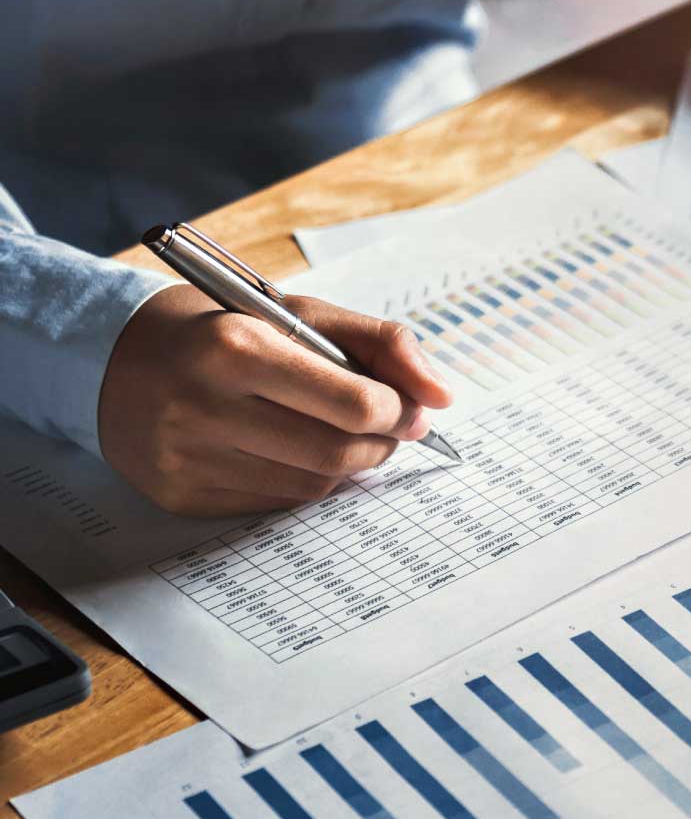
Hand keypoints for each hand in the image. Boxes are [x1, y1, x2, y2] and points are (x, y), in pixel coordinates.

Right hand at [98, 285, 452, 515]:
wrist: (119, 359)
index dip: (400, 412)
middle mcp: (204, 407)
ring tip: (349, 436)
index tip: (413, 408)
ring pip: (311, 486)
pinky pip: (274, 503)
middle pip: (336, 453)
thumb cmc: (228, 329)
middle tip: (395, 428)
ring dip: (350, 465)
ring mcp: (187, 459)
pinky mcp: (180, 496)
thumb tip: (443, 396)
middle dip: (383, 444)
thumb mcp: (302, 315)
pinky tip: (299, 452)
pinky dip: (306, 481)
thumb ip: (381, 344)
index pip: (354, 404)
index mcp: (237, 347)